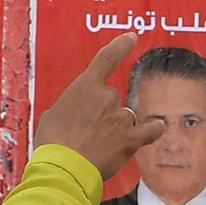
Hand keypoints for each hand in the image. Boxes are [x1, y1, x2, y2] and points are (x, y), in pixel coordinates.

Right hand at [34, 33, 163, 179]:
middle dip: (102, 115)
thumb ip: (69, 110)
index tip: (131, 37)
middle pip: (112, 99)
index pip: (107, 58)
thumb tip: (75, 119)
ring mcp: (121, 117)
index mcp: (85, 87)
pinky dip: (151, 130)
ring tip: (98, 147)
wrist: (63, 167)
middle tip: (85, 134)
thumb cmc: (52, 143)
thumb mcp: (52, 117)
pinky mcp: (131, 139)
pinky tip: (153, 130)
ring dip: (116, 129)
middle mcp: (107, 97)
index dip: (121, 46)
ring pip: (125, 118)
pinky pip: (150, 130)